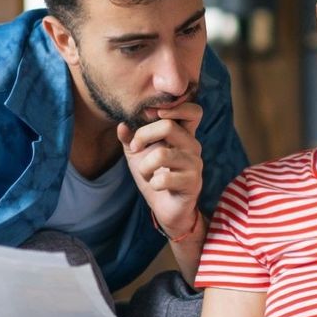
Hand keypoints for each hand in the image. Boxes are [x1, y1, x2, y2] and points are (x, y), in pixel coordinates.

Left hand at [118, 102, 203, 238]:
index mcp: (183, 135)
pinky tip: (155, 186)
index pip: (193, 111)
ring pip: (161, 154)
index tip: (151, 116)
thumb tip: (122, 124)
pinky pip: (163, 178)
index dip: (175, 108)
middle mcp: (193, 146)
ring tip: (145, 173)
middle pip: (168, 126)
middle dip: (143, 136)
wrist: (166, 207)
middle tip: (135, 147)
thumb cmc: (155, 176)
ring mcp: (195, 164)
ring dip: (144, 166)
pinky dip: (151, 183)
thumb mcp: (138, 154)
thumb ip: (130, 137)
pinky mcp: (192, 183)